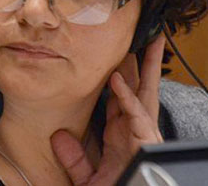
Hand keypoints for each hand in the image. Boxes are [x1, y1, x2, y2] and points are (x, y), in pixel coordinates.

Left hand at [51, 35, 165, 184]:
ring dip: (146, 67)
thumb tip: (58, 137)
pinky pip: (136, 114)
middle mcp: (135, 129)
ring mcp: (142, 134)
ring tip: (148, 41)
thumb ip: (74, 157)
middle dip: (143, 61)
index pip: (120, 97)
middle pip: (141, 87)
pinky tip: (117, 79)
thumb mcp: (87, 176)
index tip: (114, 54)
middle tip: (146, 35)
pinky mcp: (145, 142)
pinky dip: (126, 95)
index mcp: (122, 133)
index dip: (119, 75)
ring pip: (146, 93)